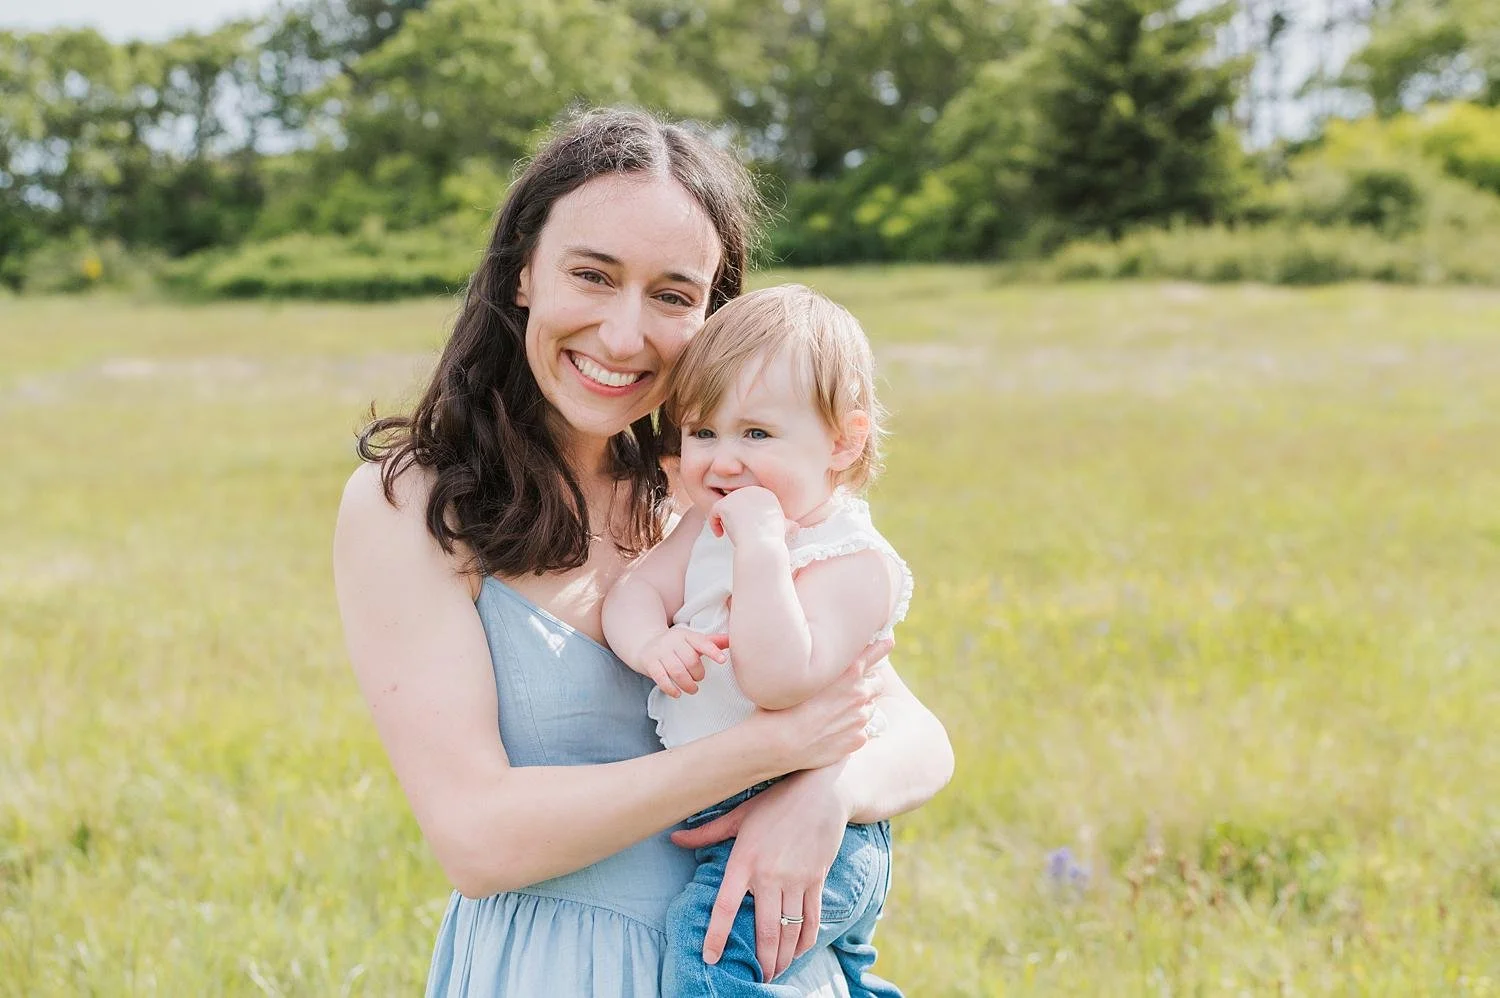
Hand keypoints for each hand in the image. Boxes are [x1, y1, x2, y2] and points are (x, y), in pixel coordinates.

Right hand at [631, 626, 727, 696]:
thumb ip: (712, 642)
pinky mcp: (649, 663)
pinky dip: (671, 689)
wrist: (645, 644)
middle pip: (690, 660)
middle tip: (699, 678)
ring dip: (687, 684)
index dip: (713, 651)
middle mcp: (672, 641)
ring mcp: (659, 651)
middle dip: (698, 674)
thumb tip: (732, 640)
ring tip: (692, 689)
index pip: (702, 642)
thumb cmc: (676, 646)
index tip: (722, 660)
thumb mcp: (692, 641)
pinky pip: (661, 678)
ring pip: (677, 671)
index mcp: (686, 635)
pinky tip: (677, 694)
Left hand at [671, 770, 848, 980]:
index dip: (717, 935)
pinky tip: (798, 952)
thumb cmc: (776, 800)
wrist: (823, 790)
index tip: (711, 958)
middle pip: (765, 930)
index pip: (726, 906)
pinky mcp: (817, 879)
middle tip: (757, 978)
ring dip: (783, 957)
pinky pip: (811, 918)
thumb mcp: (739, 814)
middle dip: (762, 960)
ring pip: (789, 930)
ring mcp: (797, 879)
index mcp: (745, 860)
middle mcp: (771, 874)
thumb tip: (673, 839)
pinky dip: (805, 940)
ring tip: (776, 972)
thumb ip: (706, 832)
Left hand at [708, 486, 794, 546]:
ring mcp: (738, 496)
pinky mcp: (725, 504)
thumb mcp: (786, 529)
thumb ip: (787, 523)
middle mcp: (752, 490)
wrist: (762, 547)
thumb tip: (795, 526)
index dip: (744, 515)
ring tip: (728, 533)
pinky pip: (714, 511)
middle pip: (736, 501)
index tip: (746, 530)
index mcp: (766, 493)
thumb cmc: (773, 542)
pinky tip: (719, 535)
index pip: (748, 501)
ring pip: (724, 506)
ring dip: (723, 520)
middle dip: (733, 516)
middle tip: (735, 533)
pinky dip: (713, 523)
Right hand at [750, 636, 891, 774]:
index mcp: (847, 673)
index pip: (874, 653)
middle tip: (846, 691)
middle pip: (876, 683)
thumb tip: (827, 661)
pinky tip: (831, 732)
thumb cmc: (782, 704)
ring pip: (868, 708)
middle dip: (866, 685)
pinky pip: (861, 731)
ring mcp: (860, 718)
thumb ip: (823, 667)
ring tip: (833, 714)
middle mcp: (859, 693)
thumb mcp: (803, 676)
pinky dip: (851, 730)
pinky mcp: (857, 739)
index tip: (887, 641)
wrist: (779, 743)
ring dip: (857, 708)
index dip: (881, 646)